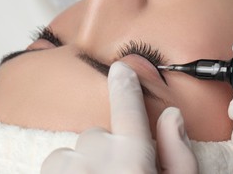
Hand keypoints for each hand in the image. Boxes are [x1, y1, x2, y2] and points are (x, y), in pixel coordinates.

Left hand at [41, 61, 196, 173]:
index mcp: (133, 161)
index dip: (126, 87)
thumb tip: (171, 116)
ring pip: (71, 153)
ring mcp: (66, 173)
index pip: (130, 110)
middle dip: (105, 152)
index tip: (121, 69)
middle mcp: (96, 160)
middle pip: (96, 136)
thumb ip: (178, 155)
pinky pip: (54, 168)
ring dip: (81, 167)